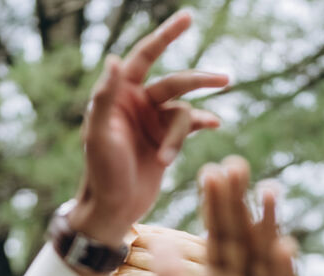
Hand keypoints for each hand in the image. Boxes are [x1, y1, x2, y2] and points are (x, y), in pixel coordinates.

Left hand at [67, 11, 227, 246]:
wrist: (113, 209)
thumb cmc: (100, 172)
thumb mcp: (98, 134)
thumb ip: (105, 97)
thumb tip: (114, 59)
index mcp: (118, 94)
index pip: (145, 55)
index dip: (167, 35)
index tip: (189, 17)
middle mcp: (137, 102)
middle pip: (175, 82)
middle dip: (199, 81)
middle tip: (224, 80)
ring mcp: (153, 122)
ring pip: (183, 113)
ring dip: (178, 137)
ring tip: (164, 160)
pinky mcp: (166, 141)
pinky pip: (190, 126)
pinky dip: (201, 126)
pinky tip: (215, 125)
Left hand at [157, 156, 298, 275]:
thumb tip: (156, 242)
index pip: (217, 239)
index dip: (215, 208)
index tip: (211, 171)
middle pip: (241, 242)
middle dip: (238, 206)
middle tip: (236, 164)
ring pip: (266, 263)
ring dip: (267, 229)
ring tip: (267, 191)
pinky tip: (283, 246)